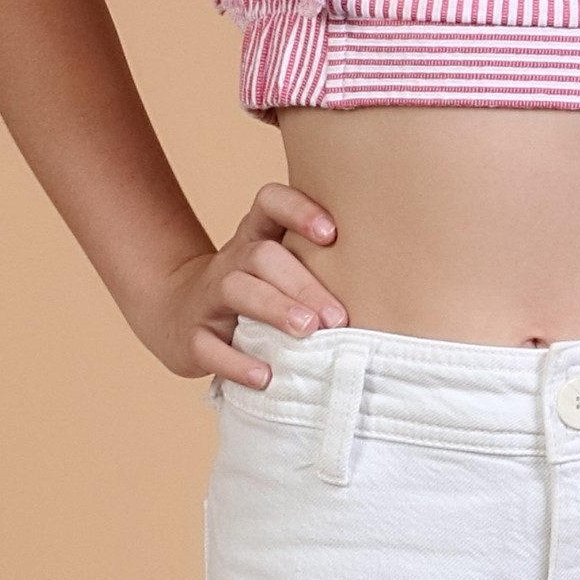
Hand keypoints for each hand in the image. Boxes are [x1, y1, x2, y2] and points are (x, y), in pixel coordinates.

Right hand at [144, 183, 347, 383]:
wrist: (178, 314)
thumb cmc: (255, 292)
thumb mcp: (282, 268)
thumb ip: (325, 265)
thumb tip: (401, 281)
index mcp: (256, 237)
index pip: (269, 202)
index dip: (298, 210)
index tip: (333, 233)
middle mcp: (232, 260)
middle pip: (262, 257)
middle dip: (303, 284)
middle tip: (338, 318)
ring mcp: (208, 297)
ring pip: (236, 290)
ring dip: (274, 309)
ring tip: (307, 333)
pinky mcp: (192, 336)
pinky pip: (209, 346)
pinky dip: (237, 362)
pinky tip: (266, 376)